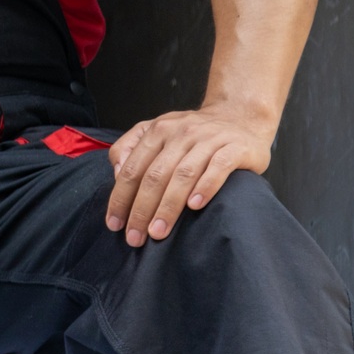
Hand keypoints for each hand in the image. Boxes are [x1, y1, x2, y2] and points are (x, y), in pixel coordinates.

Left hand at [105, 104, 273, 245]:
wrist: (240, 115)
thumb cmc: (192, 134)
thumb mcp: (156, 131)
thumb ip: (130, 148)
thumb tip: (116, 174)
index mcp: (157, 131)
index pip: (132, 168)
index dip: (120, 198)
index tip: (114, 224)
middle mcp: (181, 133)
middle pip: (155, 175)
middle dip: (141, 209)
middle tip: (135, 237)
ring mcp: (210, 139)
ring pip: (183, 174)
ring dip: (168, 206)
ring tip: (158, 231)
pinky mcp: (236, 147)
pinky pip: (219, 167)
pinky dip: (206, 186)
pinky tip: (195, 206)